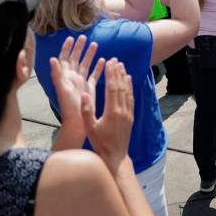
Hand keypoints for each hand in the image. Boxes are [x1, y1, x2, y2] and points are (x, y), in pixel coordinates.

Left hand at [49, 36, 104, 147]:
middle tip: (84, 37)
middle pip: (76, 59)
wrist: (77, 122)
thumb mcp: (62, 89)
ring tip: (95, 44)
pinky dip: (99, 68)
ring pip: (86, 64)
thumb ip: (57, 74)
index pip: (65, 58)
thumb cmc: (69, 107)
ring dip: (90, 55)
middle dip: (79, 48)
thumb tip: (52, 59)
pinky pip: (94, 75)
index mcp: (65, 76)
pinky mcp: (90, 88)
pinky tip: (104, 61)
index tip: (71, 38)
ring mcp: (82, 82)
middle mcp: (73, 78)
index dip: (67, 48)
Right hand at [83, 59, 134, 174]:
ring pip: (127, 91)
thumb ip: (86, 111)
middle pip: (121, 87)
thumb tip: (84, 94)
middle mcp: (122, 110)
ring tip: (122, 66)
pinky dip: (130, 88)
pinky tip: (129, 81)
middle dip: (118, 72)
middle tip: (115, 60)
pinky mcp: (131, 116)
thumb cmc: (100, 142)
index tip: (109, 63)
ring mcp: (128, 113)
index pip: (112, 88)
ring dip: (124, 78)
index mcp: (112, 111)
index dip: (111, 74)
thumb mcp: (89, 127)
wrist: (115, 155)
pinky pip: (131, 98)